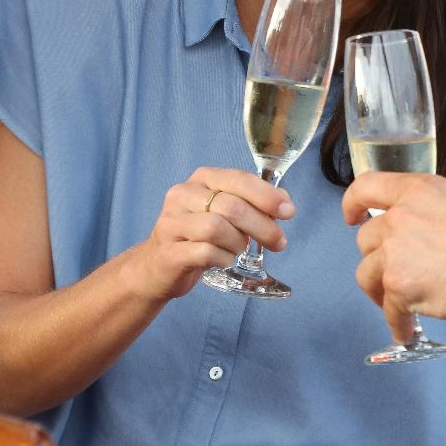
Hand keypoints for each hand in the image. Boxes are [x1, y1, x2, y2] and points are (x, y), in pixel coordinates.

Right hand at [129, 166, 295, 301]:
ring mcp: (171, 223)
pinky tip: (225, 260)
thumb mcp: (225, 213)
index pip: (239, 179)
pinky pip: (205, 252)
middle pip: (232, 206)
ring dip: (238, 243)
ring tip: (240, 250)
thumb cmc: (198, 235)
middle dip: (262, 226)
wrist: (157, 266)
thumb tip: (284, 202)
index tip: (289, 211)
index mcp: (202, 179)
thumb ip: (253, 203)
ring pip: (217, 228)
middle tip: (279, 242)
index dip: (267, 195)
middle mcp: (183, 194)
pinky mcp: (168, 251)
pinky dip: (223, 258)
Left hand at [342, 172, 445, 341]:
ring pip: (367, 275)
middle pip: (366, 239)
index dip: (353, 203)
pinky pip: (388, 310)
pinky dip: (398, 322)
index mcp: (416, 191)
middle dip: (378, 259)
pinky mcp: (399, 286)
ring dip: (381, 292)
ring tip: (400, 305)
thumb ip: (428, 212)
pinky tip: (409, 329)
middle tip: (396, 273)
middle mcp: (399, 217)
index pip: (365, 187)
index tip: (352, 216)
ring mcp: (395, 252)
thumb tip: (421, 232)